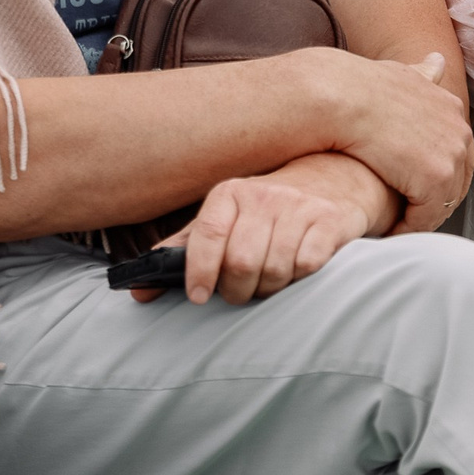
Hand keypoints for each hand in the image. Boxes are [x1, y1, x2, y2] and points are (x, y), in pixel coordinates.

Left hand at [142, 153, 394, 305]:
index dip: (199, 272)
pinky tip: (297, 270)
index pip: (206, 235)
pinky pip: (308, 265)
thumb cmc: (268, 209)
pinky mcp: (330, 221)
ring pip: (275, 269)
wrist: (334, 178)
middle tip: (239, 293)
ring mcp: (299, 206)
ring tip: (267, 283)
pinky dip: (300, 278)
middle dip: (237, 290)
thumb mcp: (225, 218)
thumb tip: (139, 293)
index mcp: (229, 193)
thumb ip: (184, 252)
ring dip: (269, 289)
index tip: (198, 297)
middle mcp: (263, 195)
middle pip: (241, 262)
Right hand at [307, 48, 473, 219]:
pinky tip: (389, 230)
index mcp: (451, 108)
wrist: (340, 97)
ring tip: (397, 226)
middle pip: (457, 182)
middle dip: (435, 201)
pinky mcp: (434, 180)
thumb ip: (422, 74)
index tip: (414, 189)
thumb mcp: (401, 74)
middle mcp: (459, 131)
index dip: (439, 175)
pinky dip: (409, 228)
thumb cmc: (359, 86)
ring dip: (421, 218)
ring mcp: (450, 156)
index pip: (458, 155)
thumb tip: (437, 61)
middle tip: (407, 215)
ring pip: (442, 204)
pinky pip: (426, 217)